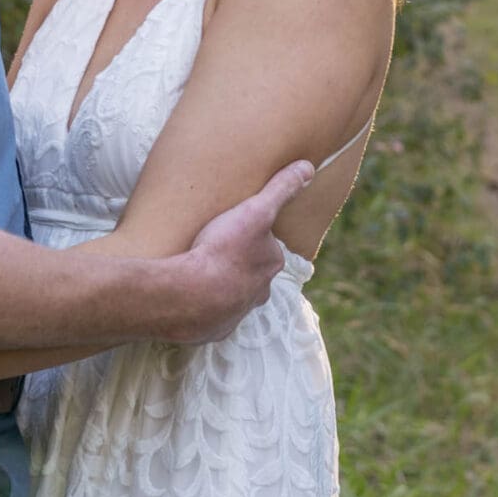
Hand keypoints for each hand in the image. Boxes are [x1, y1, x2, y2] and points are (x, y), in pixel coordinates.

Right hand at [164, 161, 308, 343]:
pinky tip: (190, 296)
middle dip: (239, 264)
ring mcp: (235, 313)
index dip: (250, 236)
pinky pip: (211, 315)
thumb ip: (281, 189)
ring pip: (233, 296)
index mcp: (271, 264)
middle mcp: (259, 292)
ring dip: (221, 285)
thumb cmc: (223, 250)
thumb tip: (308, 167)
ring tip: (200, 272)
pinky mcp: (213, 329)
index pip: (267, 247)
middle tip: (216, 250)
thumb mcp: (255, 210)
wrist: (189, 295)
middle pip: (252, 273)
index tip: (233, 229)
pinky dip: (204, 306)